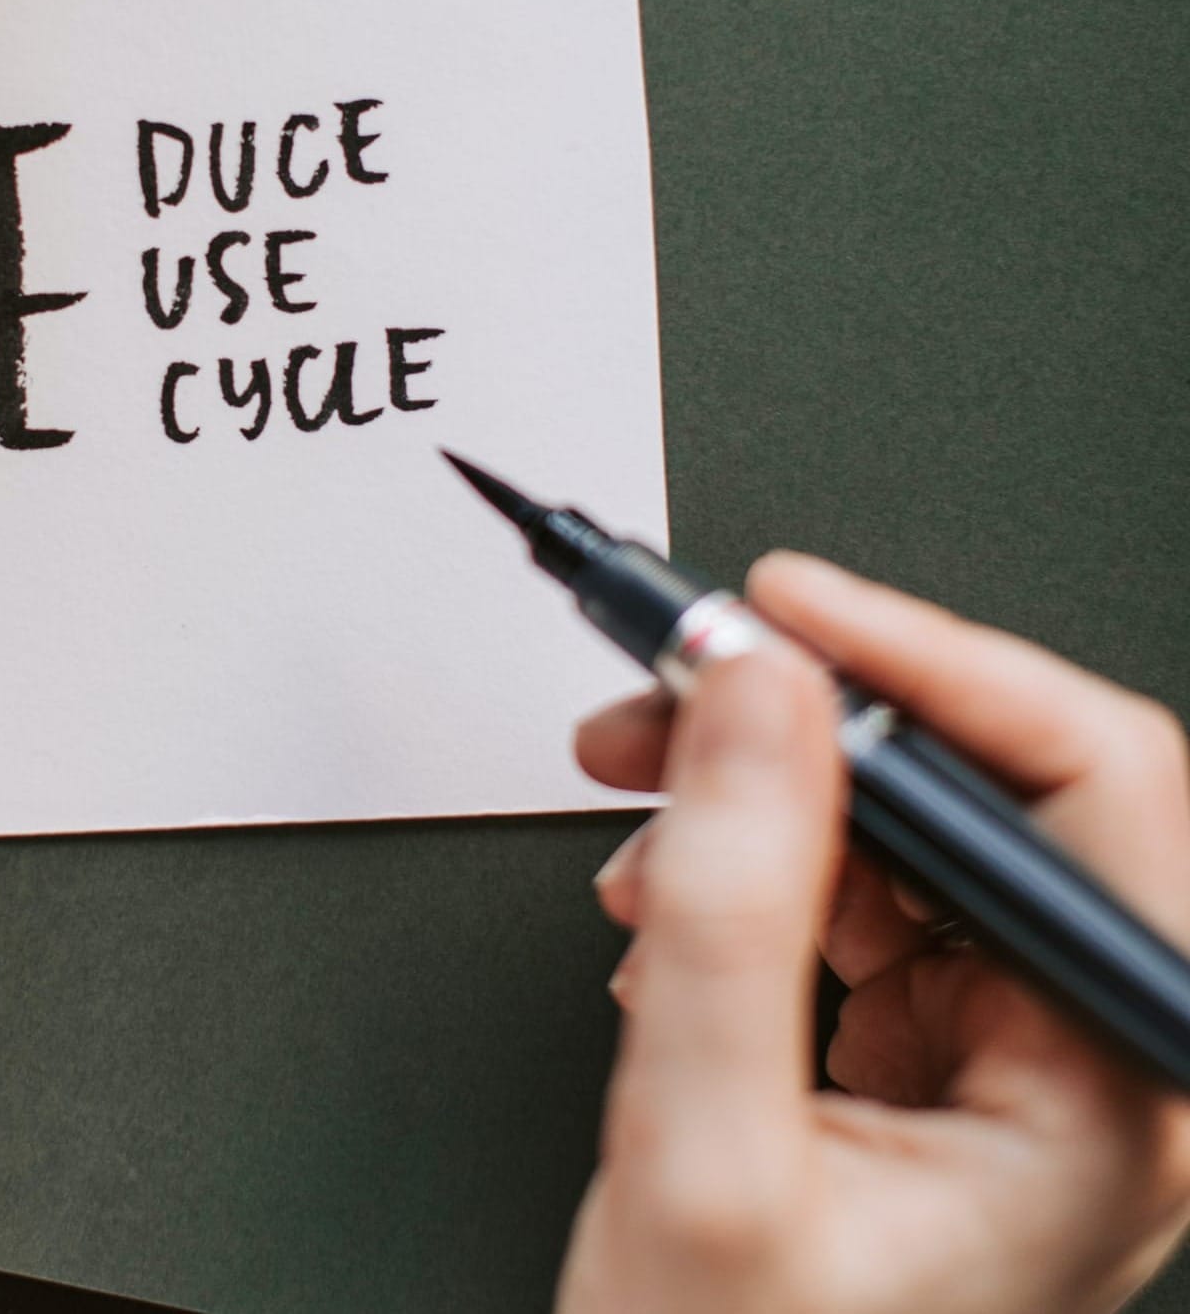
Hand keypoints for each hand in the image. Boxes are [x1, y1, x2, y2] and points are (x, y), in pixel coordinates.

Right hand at [559, 553, 1189, 1313]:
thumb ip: (733, 902)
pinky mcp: (942, 1058)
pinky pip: (862, 893)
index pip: (1084, 786)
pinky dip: (756, 862)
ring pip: (911, 827)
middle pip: (988, 790)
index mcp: (1113, 1096)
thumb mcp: (705, 1146)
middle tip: (676, 684)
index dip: (925, 663)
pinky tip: (675, 896)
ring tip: (643, 800)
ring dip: (761, 789)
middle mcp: (1093, 1067)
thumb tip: (753, 691)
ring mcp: (1017, 1063)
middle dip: (805, 720)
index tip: (780, 611)